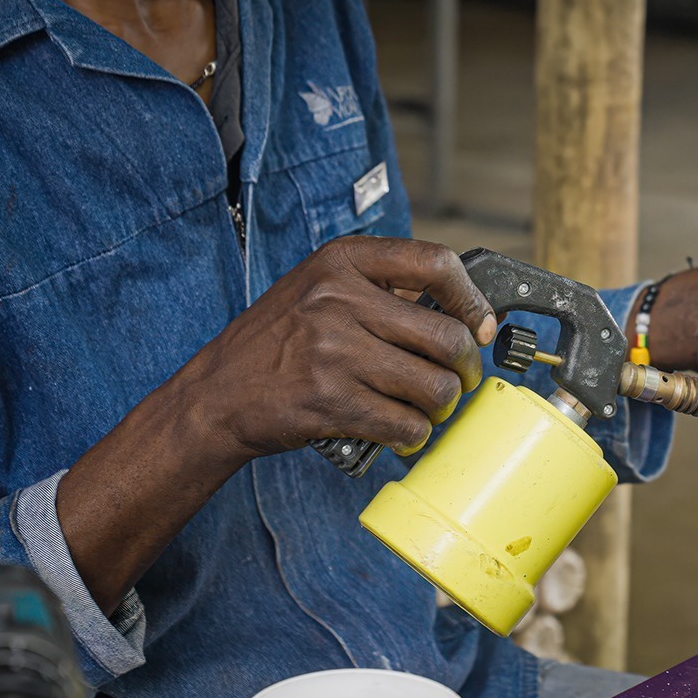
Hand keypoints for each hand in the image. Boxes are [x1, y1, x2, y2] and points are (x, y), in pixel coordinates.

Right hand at [176, 236, 496, 460]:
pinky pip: (406, 425)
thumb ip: (382, 291)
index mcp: (342, 262)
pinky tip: (402, 431)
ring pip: (434, 388)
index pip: (436, 263)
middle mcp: (338, 299)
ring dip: (441, 407)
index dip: (471, 298)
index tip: (480, 324)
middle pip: (447, 337)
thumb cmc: (277, 343)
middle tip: (458, 380)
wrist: (216, 394)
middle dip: (465, 368)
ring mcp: (334, 351)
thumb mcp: (320, 290)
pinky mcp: (331, 401)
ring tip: (427, 408)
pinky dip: (413, 436)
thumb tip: (465, 311)